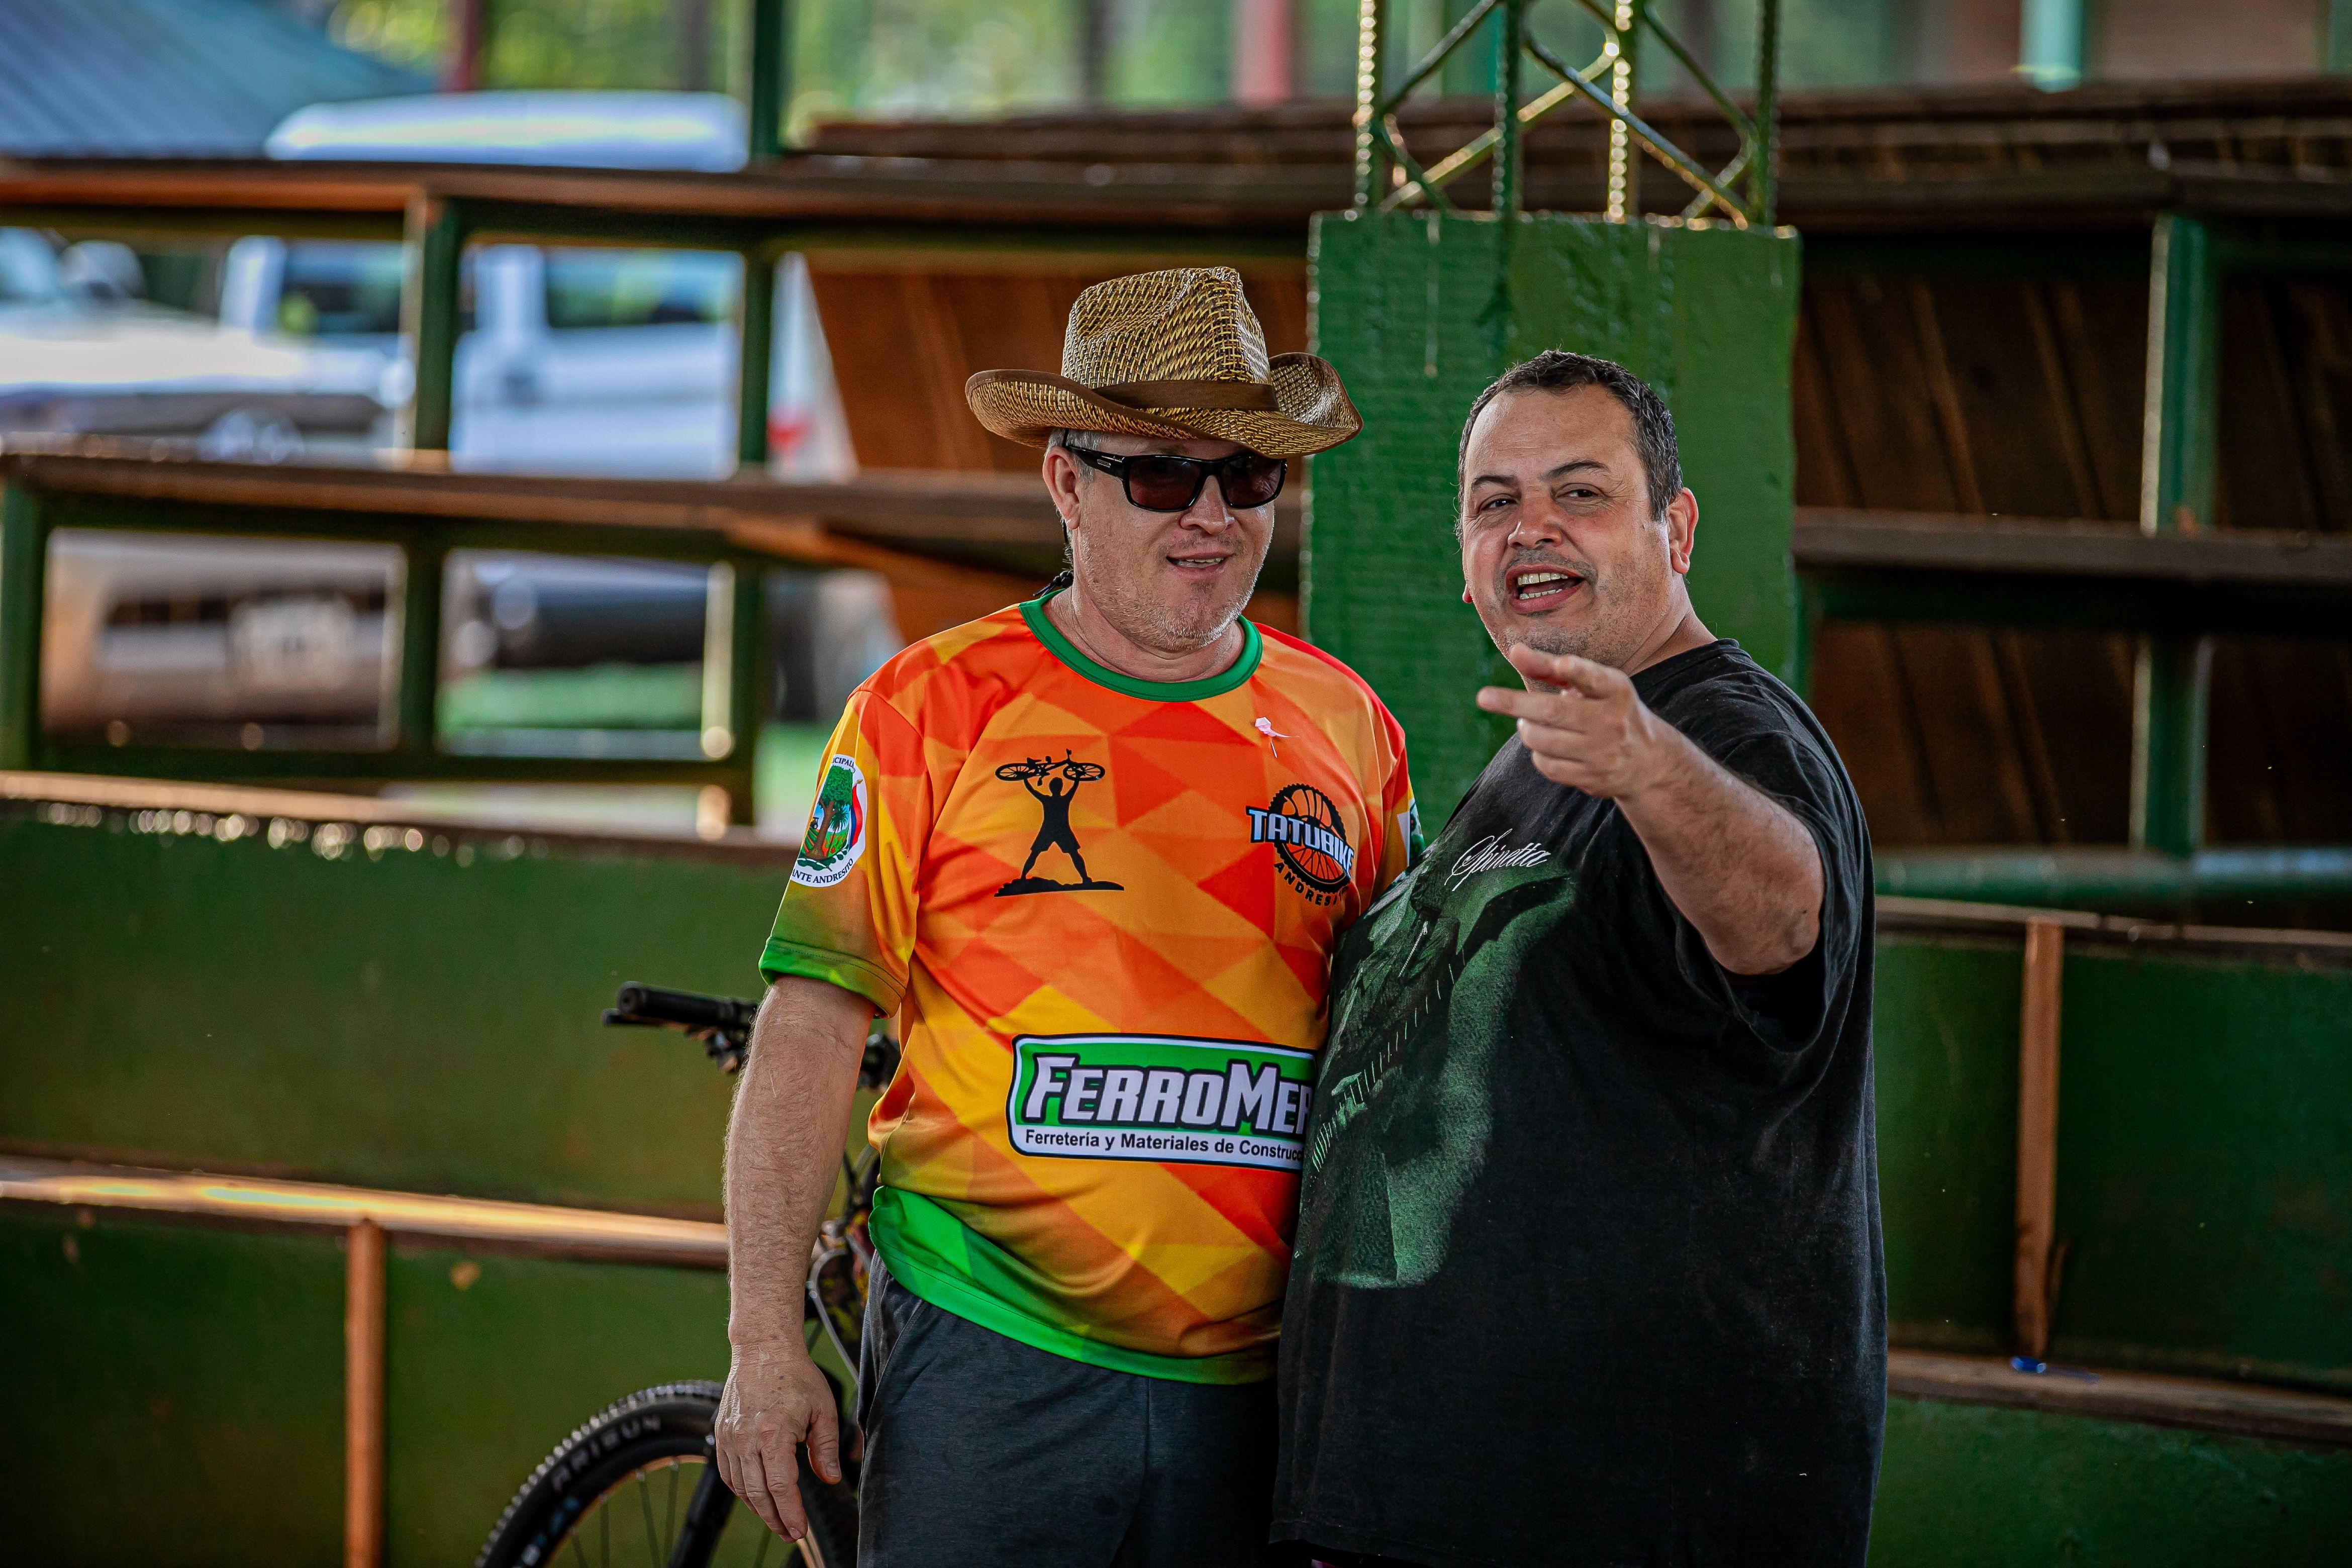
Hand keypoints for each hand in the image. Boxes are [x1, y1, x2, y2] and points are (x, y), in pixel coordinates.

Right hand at [714, 1338, 842, 1540]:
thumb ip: (825, 1447)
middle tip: (790, 1534)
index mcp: (772, 1433)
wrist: (763, 1348)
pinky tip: (755, 1497)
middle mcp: (746, 1438)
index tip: (799, 1530)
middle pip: (757, 1493)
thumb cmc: (796, 1375)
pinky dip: (741, 1490)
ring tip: (777, 1521)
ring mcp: (729, 1436)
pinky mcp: (721, 1433)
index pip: (780, 1486)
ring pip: (740, 1486)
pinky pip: (728, 1472)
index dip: (790, 1512)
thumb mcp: (823, 1409)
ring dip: (758, 1508)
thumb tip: (831, 1479)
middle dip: (775, 1519)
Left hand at [1476, 644, 1679, 799]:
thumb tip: (1514, 651)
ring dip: (1526, 729)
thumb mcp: (1589, 685)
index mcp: (1615, 690)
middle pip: (1554, 711)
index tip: (1563, 663)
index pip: (1595, 678)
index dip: (1577, 671)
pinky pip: (1547, 765)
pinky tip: (1546, 746)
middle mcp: (1612, 720)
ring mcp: (1603, 752)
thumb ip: (1550, 667)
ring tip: (1528, 722)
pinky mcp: (1593, 778)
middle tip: (1484, 697)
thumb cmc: (1606, 710)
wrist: (1647, 761)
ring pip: (1543, 740)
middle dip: (1514, 703)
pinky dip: (1537, 754)